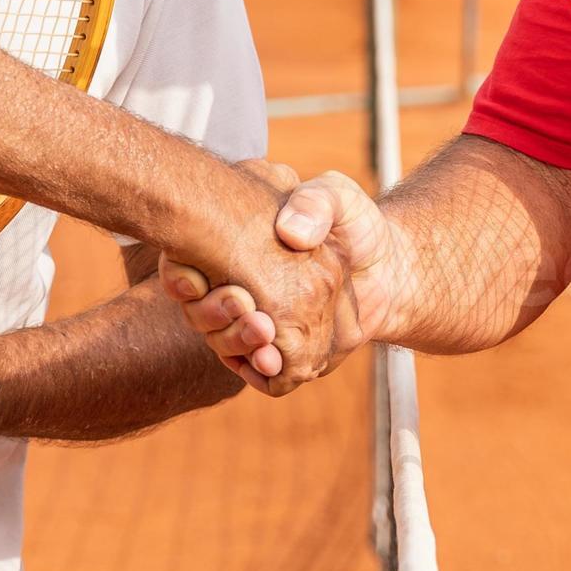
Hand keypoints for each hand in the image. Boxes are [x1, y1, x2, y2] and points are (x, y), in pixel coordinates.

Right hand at [162, 169, 396, 391]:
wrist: (392, 267)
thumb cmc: (357, 225)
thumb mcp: (337, 196)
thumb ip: (315, 202)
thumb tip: (290, 235)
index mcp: (237, 252)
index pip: (184, 270)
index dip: (178, 278)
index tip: (193, 280)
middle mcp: (239, 291)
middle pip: (198, 314)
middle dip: (210, 315)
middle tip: (242, 302)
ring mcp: (260, 325)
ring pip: (224, 344)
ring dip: (235, 342)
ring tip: (263, 331)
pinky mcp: (286, 354)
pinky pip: (259, 373)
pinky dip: (259, 370)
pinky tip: (270, 359)